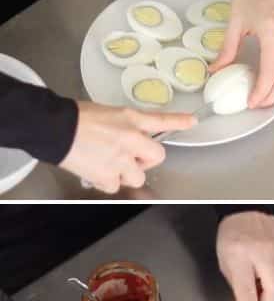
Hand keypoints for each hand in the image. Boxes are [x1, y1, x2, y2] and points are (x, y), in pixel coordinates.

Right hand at [59, 102, 195, 193]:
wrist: (55, 128)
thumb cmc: (75, 118)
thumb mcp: (108, 113)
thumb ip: (125, 127)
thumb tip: (130, 139)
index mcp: (131, 120)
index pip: (161, 121)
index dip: (178, 121)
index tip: (191, 122)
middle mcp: (131, 140)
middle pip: (156, 158)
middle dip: (145, 160)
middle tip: (129, 156)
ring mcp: (121, 161)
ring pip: (137, 178)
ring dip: (126, 174)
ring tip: (109, 163)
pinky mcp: (108, 177)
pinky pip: (115, 186)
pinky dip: (107, 181)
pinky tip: (96, 169)